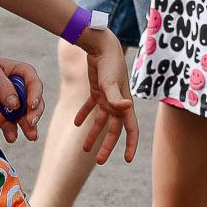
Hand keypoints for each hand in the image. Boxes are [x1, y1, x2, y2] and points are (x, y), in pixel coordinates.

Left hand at [0, 48, 42, 142]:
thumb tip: (15, 104)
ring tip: (31, 135)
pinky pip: (11, 127)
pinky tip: (12, 137)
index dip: (35, 95)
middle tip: (30, 122)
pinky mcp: (5, 118)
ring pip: (27, 118)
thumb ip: (3, 86)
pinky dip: (12, 133)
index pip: (34, 84)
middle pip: (35, 103)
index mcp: (22, 74)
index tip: (31, 105)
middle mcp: (23, 91)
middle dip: (35, 114)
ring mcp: (15, 106)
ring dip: (29, 127)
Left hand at [69, 26, 138, 165]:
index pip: (131, 129)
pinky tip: (76, 123)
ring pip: (100, 121)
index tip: (128, 160)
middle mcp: (117, 103)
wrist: (101, 45)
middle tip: (100, 161)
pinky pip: (90, 107)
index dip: (131, 145)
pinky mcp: (97, 91)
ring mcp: (107, 97)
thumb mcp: (111, 82)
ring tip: (84, 149)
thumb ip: (116, 97)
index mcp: (124, 104)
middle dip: (108, 146)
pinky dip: (83, 115)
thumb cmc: (109, 63)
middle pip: (113, 130)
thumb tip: (126, 108)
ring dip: (93, 134)